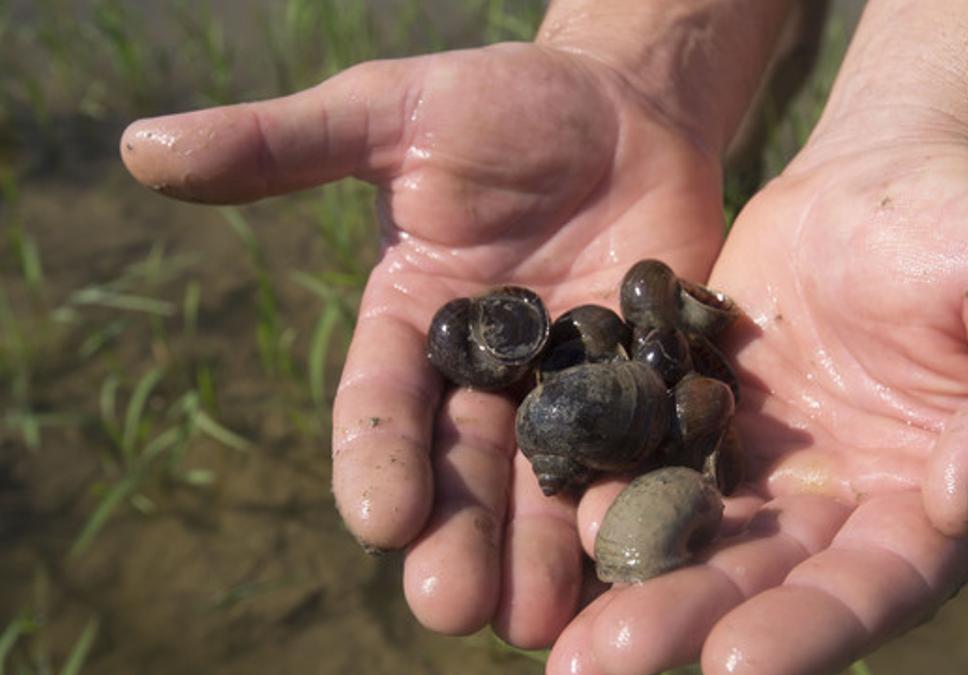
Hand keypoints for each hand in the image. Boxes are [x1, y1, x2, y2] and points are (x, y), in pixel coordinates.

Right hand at [120, 43, 726, 645]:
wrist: (623, 103)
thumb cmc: (498, 101)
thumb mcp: (389, 110)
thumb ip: (284, 143)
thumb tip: (137, 142)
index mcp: (412, 326)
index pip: (383, 405)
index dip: (378, 460)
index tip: (379, 520)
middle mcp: (486, 376)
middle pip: (465, 469)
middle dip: (458, 537)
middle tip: (453, 607)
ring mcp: (572, 385)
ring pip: (552, 480)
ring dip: (543, 550)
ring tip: (537, 618)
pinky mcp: (650, 382)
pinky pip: (648, 446)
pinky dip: (642, 493)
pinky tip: (641, 547)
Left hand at [548, 139, 967, 673]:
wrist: (887, 166)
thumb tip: (964, 497)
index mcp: (933, 500)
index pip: (877, 585)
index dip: (814, 628)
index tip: (737, 665)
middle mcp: (842, 502)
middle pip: (766, 579)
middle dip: (690, 620)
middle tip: (606, 665)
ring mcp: (766, 462)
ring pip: (698, 533)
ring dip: (634, 579)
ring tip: (565, 635)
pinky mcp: (705, 411)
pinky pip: (654, 457)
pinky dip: (610, 487)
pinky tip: (555, 514)